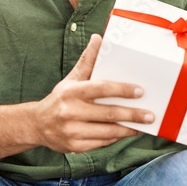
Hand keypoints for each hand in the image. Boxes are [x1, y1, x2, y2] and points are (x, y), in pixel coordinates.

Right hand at [32, 34, 150, 153]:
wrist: (37, 124)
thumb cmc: (60, 99)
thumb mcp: (71, 79)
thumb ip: (87, 61)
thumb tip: (98, 38)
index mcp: (71, 92)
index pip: (101, 88)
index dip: (122, 90)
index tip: (140, 91)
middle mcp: (70, 112)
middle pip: (108, 113)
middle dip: (132, 115)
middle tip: (150, 115)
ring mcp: (72, 131)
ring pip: (108, 131)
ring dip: (128, 129)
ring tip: (143, 125)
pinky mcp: (75, 147)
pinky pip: (102, 143)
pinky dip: (116, 138)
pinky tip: (126, 132)